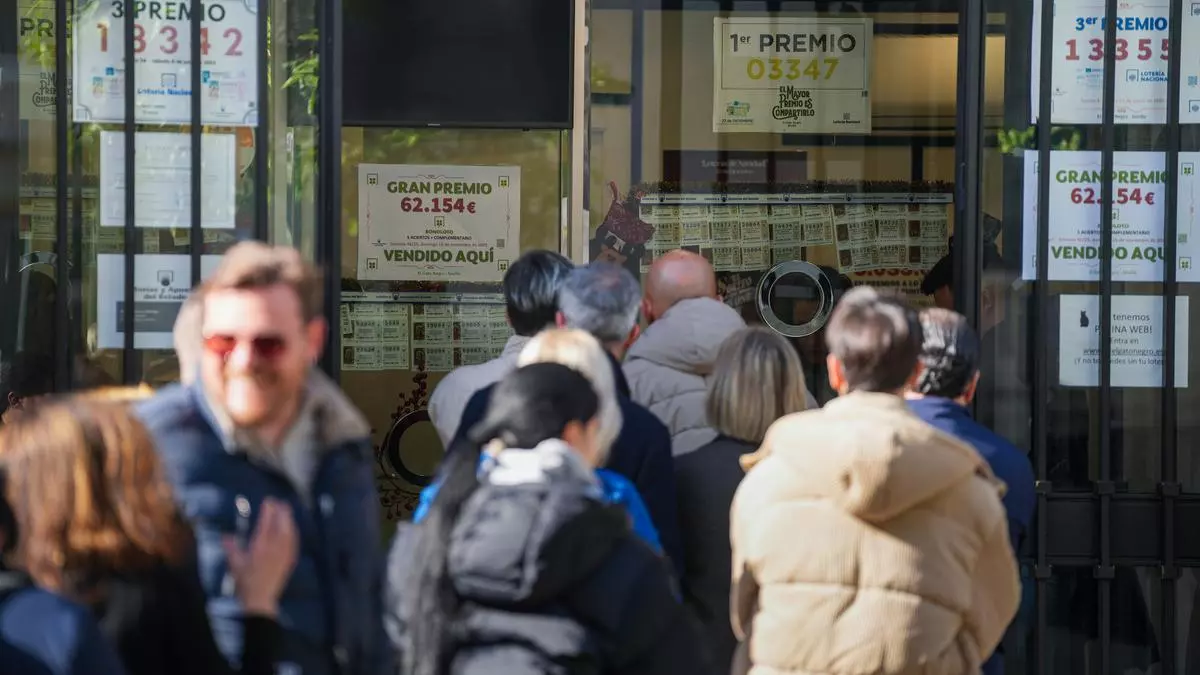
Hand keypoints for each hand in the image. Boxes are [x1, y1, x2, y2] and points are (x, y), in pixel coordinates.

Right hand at [222, 498, 297, 617]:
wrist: (259, 598)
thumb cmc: (245, 581)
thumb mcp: (234, 564)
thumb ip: (231, 548)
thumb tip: (226, 536)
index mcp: (259, 547)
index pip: (266, 523)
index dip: (268, 510)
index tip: (268, 501)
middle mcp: (273, 549)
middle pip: (281, 525)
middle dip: (281, 512)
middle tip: (279, 503)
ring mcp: (283, 554)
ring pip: (289, 532)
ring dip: (288, 519)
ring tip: (286, 511)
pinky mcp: (289, 560)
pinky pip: (293, 542)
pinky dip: (293, 532)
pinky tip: (292, 529)